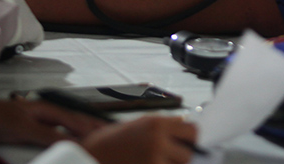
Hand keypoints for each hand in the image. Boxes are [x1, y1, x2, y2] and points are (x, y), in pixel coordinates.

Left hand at [0, 97, 105, 146]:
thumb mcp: (23, 128)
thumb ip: (49, 136)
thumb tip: (73, 143)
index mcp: (43, 109)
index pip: (75, 120)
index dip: (92, 129)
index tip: (108, 138)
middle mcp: (39, 118)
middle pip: (69, 126)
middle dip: (86, 134)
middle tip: (103, 141)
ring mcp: (29, 128)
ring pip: (56, 137)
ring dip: (68, 143)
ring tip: (84, 149)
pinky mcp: (19, 139)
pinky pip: (41, 147)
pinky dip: (51, 151)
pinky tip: (54, 155)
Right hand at [81, 116, 197, 163]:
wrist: (91, 155)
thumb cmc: (112, 141)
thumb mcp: (139, 124)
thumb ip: (164, 127)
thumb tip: (185, 131)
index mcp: (156, 124)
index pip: (192, 131)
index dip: (191, 138)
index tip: (187, 142)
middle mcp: (157, 141)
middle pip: (188, 154)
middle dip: (182, 157)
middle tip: (172, 156)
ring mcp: (153, 160)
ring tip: (156, 160)